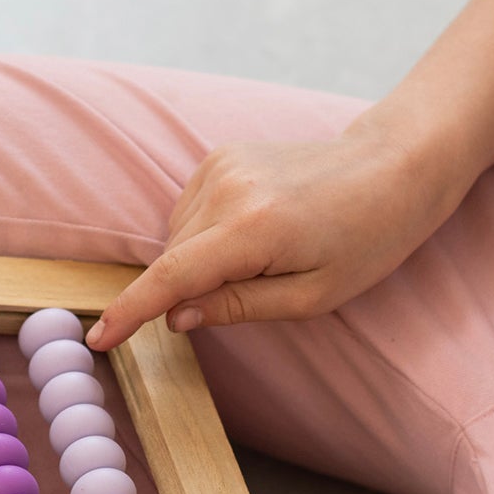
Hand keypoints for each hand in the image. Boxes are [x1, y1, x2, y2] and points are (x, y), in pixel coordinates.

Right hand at [86, 131, 466, 350]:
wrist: (394, 165)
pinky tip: (253, 232)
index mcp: (253, 229)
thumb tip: (177, 318)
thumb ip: (239, 307)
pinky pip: (190, 212)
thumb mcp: (313, 296)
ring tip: (266, 256)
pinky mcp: (221, 155)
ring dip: (200, 261)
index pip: (172, 277)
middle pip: (174, 260)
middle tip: (258, 289)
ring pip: (178, 237)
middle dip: (191, 290)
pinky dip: (205, 234)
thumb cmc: (367, 239)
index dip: (131, 312)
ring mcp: (221, 165)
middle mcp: (228, 189)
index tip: (99, 339)